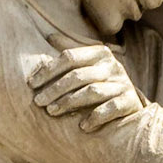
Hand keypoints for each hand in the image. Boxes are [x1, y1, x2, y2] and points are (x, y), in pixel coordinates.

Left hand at [28, 42, 142, 133]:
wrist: (131, 105)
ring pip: (92, 91)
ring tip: (52, 112)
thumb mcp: (88, 66)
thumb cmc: (102, 84)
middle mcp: (112, 66)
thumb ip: (70, 53)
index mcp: (100, 53)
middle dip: (55, 89)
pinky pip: (111, 108)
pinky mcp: (130, 102)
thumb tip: (49, 36)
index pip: (69, 57)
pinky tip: (82, 126)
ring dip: (69, 102)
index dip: (48, 70)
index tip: (31, 84)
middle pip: (78, 75)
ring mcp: (122, 84)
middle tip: (38, 102)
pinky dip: (95, 117)